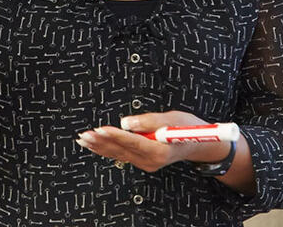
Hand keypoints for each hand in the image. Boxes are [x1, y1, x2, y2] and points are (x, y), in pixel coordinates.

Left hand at [76, 111, 230, 172]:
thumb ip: (149, 121)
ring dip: (100, 146)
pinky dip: (106, 149)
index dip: (116, 135)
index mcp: (161, 151)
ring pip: (119, 154)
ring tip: (83, 139)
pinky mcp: (142, 160)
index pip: (134, 142)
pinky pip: (121, 155)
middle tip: (85, 134)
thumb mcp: (173, 119)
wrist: (199, 144)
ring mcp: (146, 163)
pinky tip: (93, 145)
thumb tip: (126, 122)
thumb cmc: (188, 128)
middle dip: (102, 142)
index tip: (101, 129)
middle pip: (122, 150)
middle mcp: (151, 160)